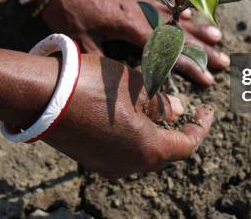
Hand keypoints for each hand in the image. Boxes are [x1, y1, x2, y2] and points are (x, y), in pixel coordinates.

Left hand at [41, 0, 229, 85]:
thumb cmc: (68, 9)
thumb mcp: (81, 40)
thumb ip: (102, 61)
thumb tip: (117, 82)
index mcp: (132, 26)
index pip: (168, 51)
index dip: (190, 67)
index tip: (209, 79)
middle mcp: (142, 12)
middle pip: (180, 34)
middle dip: (204, 50)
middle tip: (226, 61)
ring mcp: (141, 1)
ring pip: (176, 18)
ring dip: (198, 29)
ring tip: (219, 37)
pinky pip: (164, 4)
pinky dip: (178, 11)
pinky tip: (188, 16)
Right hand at [41, 54, 213, 178]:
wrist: (42, 96)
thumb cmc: (94, 85)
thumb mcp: (135, 85)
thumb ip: (161, 102)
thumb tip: (178, 110)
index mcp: (148, 148)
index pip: (187, 144)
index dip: (201, 127)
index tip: (208, 110)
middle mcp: (130, 165)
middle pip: (165, 152)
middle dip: (177, 132)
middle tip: (184, 110)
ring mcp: (107, 165)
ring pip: (142, 153)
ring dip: (154, 134)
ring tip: (155, 108)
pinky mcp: (90, 159)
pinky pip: (122, 152)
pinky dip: (133, 137)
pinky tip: (129, 115)